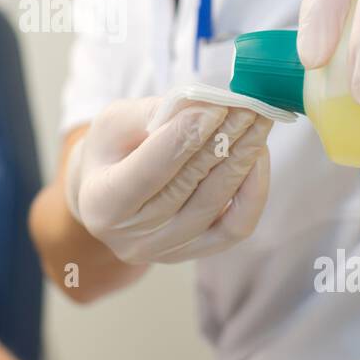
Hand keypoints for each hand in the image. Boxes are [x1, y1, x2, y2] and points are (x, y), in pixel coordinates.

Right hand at [65, 97, 271, 263]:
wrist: (109, 194)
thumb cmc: (111, 151)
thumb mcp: (114, 122)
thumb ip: (152, 113)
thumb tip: (206, 107)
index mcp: (101, 202)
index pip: (149, 170)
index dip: (185, 137)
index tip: (216, 107)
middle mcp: (132, 236)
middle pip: (187, 185)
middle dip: (222, 140)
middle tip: (249, 107)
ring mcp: (166, 251)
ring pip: (215, 205)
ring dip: (243, 159)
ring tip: (258, 123)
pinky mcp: (195, 253)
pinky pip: (235, 227)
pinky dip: (253, 191)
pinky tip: (258, 157)